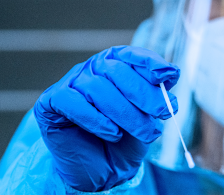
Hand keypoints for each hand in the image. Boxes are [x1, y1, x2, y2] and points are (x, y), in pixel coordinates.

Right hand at [34, 46, 179, 190]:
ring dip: (126, 113)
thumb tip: (172, 73)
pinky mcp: (51, 102)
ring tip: (146, 133)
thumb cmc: (126, 136)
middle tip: (165, 112)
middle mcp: (92, 69)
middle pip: (116, 71)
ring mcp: (70, 83)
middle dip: (144, 93)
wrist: (101, 168)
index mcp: (115, 64)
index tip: (168, 75)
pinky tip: (113, 133)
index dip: (150, 62)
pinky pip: (73, 103)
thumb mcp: (148, 114)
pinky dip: (96, 119)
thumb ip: (156, 93)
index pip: (131, 54)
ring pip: (98, 89)